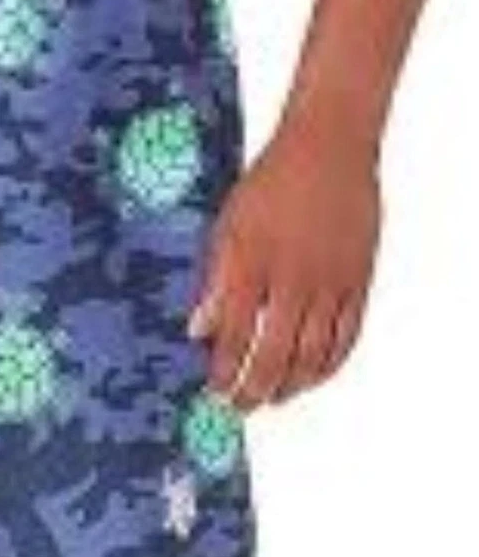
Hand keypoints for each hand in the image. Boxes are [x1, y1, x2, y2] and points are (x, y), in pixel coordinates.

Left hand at [188, 118, 380, 409]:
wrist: (328, 149)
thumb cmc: (270, 183)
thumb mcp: (226, 227)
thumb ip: (214, 282)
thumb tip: (198, 330)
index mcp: (252, 265)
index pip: (235, 336)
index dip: (225, 370)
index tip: (214, 390)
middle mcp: (292, 280)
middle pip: (274, 354)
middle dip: (255, 389)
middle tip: (240, 408)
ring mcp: (330, 283)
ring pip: (314, 353)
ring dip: (292, 384)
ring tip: (275, 399)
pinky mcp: (358, 280)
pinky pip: (347, 335)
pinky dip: (331, 363)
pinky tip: (315, 376)